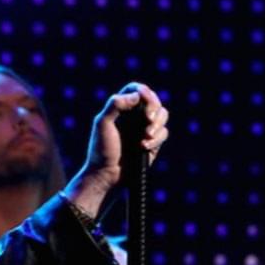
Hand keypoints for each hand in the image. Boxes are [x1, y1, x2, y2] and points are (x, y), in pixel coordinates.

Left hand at [65, 83, 169, 216]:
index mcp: (121, 108)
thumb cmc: (101, 149)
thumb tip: (136, 95)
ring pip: (163, 115)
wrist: (106, 174)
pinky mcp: (153, 142)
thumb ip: (115, 105)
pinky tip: (143, 147)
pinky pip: (163, 133)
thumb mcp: (102, 124)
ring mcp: (144, 128)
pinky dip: (156, 139)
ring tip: (146, 135)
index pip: (137, 90)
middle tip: (147, 118)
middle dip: (154, 107)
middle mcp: (134, 116)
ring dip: (158, 123)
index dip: (144, 91)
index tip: (144, 98)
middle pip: (154, 101)